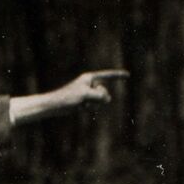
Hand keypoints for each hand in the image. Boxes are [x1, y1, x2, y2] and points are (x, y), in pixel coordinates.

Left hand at [12, 71, 128, 126]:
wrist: (55, 105)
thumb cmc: (68, 97)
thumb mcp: (87, 95)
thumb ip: (100, 95)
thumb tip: (107, 99)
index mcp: (89, 78)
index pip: (108, 75)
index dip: (118, 76)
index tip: (128, 75)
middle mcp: (90, 84)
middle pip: (105, 91)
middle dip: (99, 98)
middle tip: (85, 100)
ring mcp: (88, 92)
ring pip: (101, 100)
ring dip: (93, 104)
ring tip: (81, 104)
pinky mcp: (85, 100)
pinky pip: (95, 105)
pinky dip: (90, 108)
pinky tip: (80, 108)